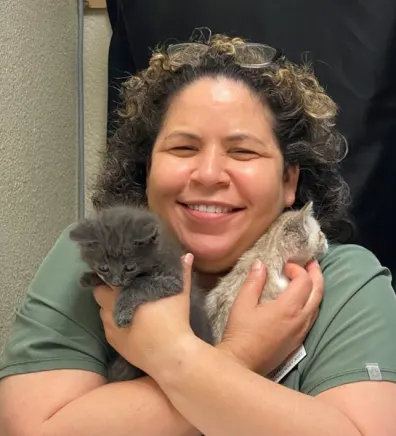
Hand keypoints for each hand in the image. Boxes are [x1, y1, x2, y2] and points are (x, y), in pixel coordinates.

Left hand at [92, 255, 196, 375]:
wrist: (169, 355)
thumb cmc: (173, 319)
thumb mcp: (180, 293)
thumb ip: (181, 272)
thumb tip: (186, 254)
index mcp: (122, 292)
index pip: (106, 277)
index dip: (112, 273)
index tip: (121, 271)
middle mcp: (110, 308)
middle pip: (99, 293)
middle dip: (108, 289)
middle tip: (123, 287)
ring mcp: (110, 327)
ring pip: (103, 311)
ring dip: (110, 306)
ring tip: (125, 304)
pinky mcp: (113, 343)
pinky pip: (108, 327)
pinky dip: (115, 322)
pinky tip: (128, 322)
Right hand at [218, 260, 322, 374]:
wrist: (242, 363)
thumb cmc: (241, 333)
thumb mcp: (242, 303)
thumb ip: (254, 282)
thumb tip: (260, 264)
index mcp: (288, 308)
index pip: (304, 281)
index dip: (297, 269)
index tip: (284, 266)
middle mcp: (300, 319)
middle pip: (318, 292)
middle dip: (316, 274)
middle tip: (312, 263)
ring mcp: (302, 331)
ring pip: (318, 305)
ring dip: (316, 289)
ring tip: (310, 278)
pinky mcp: (299, 341)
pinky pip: (312, 317)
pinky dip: (312, 303)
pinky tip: (303, 300)